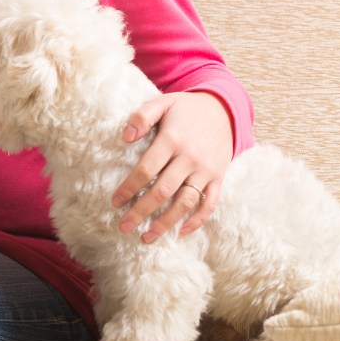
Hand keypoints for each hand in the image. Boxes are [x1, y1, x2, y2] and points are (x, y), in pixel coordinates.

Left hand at [111, 91, 232, 242]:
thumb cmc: (185, 109)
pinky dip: (198, 220)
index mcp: (172, 139)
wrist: (224, 110)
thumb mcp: (162, 103)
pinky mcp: (219, 178)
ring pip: (185, 202)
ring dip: (165, 222)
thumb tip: (125, 137)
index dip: (129, 187)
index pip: (146, 169)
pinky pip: (210, 203)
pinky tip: (181, 232)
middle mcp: (190, 158)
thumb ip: (142, 116)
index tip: (115, 202)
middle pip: (163, 191)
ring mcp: (206, 170)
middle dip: (141, 211)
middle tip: (124, 226)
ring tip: (146, 237)